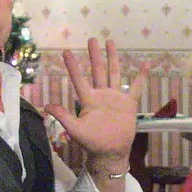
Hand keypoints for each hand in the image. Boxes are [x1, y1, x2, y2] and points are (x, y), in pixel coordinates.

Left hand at [44, 39, 147, 161]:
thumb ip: (63, 116)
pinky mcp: (128, 103)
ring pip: (114, 73)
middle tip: (92, 39)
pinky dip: (140, 76)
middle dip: (95, 55)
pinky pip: (135, 87)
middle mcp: (101, 95)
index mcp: (88, 99)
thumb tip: (46, 106)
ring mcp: (115, 97)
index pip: (79, 79)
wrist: (110, 152)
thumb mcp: (75, 129)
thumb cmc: (92, 142)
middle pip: (98, 70)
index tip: (66, 51)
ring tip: (110, 42)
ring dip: (113, 58)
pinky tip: (145, 64)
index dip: (73, 66)